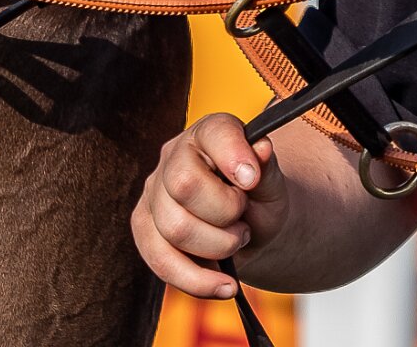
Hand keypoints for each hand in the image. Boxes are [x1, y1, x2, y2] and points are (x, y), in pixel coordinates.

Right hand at [132, 113, 288, 299]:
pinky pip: (162, 263)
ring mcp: (153, 194)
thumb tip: (262, 149)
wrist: (248, 228)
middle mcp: (173, 157)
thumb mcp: (272, 182)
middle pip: (185, 185)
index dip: (234, 157)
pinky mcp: (144, 231)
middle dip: (224, 213)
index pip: (213, 133)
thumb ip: (267, 167)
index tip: (252, 181)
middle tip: (244, 220)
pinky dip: (198, 280)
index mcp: (209, 132)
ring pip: (174, 229)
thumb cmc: (259, 197)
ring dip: (217, 247)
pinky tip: (225, 285)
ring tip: (237, 241)